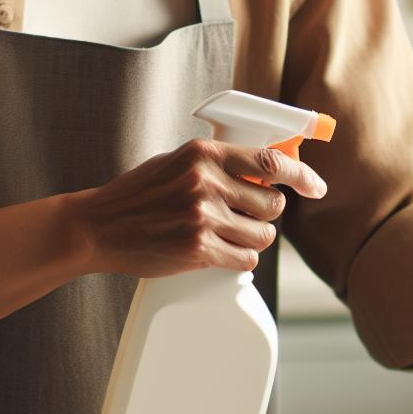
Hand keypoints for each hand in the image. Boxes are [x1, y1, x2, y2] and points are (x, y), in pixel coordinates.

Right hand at [67, 138, 326, 276]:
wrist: (96, 227)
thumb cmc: (137, 195)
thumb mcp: (176, 162)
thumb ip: (217, 165)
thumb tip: (264, 170)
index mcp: (203, 154)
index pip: (270, 161)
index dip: (301, 176)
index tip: (316, 187)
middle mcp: (206, 183)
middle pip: (272, 203)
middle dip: (266, 213)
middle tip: (248, 216)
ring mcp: (202, 217)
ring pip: (263, 235)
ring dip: (254, 239)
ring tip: (231, 235)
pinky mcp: (197, 250)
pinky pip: (245, 259)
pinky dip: (240, 259)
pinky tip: (222, 253)